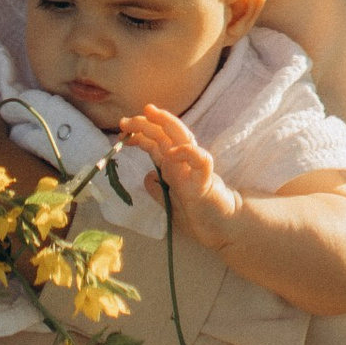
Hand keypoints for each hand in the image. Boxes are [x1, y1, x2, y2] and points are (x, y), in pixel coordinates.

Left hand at [120, 105, 240, 253]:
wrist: (224, 230)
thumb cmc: (201, 217)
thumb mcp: (171, 205)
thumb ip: (159, 191)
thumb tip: (147, 177)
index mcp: (175, 167)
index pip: (157, 143)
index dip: (140, 135)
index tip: (122, 133)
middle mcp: (184, 163)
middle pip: (166, 135)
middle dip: (146, 124)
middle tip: (124, 121)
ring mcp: (195, 169)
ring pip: (183, 138)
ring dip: (167, 124)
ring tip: (150, 114)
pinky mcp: (206, 180)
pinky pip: (200, 161)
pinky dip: (187, 152)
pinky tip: (172, 152)